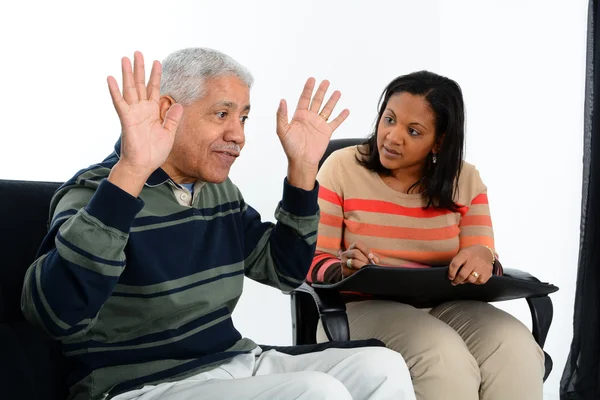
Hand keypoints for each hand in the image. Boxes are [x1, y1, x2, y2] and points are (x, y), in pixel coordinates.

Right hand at [107, 51, 182, 195]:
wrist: (143, 165)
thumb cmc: (154, 152)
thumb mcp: (169, 134)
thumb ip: (172, 119)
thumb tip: (179, 105)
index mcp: (152, 111)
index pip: (154, 89)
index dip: (155, 76)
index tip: (157, 62)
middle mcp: (142, 109)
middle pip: (140, 84)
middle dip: (140, 68)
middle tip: (138, 52)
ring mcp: (133, 113)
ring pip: (130, 89)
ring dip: (127, 74)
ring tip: (125, 58)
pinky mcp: (126, 119)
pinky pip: (119, 103)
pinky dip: (114, 91)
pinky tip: (110, 78)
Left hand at [276, 78, 349, 188]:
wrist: (302, 161)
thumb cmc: (290, 147)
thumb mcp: (282, 130)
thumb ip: (281, 115)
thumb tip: (282, 100)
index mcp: (299, 116)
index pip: (304, 99)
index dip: (308, 89)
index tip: (312, 79)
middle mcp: (310, 118)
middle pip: (317, 101)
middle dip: (321, 91)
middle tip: (326, 81)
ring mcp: (319, 124)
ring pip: (327, 109)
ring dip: (332, 100)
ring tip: (337, 92)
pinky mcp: (327, 132)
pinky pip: (335, 122)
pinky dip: (341, 117)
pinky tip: (346, 110)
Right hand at [339, 241, 379, 278]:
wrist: (353, 274)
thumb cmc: (362, 263)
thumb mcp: (368, 257)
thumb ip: (373, 257)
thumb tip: (375, 260)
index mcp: (352, 248)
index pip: (357, 244)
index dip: (365, 250)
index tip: (371, 257)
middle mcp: (345, 253)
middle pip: (355, 252)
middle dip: (365, 259)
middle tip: (369, 264)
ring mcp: (343, 262)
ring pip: (353, 262)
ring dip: (362, 265)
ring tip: (366, 269)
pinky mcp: (344, 271)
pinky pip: (352, 271)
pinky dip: (359, 272)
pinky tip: (362, 273)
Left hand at [448, 245, 493, 284]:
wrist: (486, 251)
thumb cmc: (470, 254)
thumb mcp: (462, 253)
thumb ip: (457, 262)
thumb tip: (451, 276)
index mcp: (465, 254)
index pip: (455, 264)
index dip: (451, 273)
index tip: (450, 277)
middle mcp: (474, 260)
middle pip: (463, 274)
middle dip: (457, 280)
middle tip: (454, 282)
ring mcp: (482, 266)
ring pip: (471, 279)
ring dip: (465, 281)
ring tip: (464, 280)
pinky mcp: (488, 272)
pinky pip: (479, 281)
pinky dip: (475, 282)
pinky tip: (473, 278)